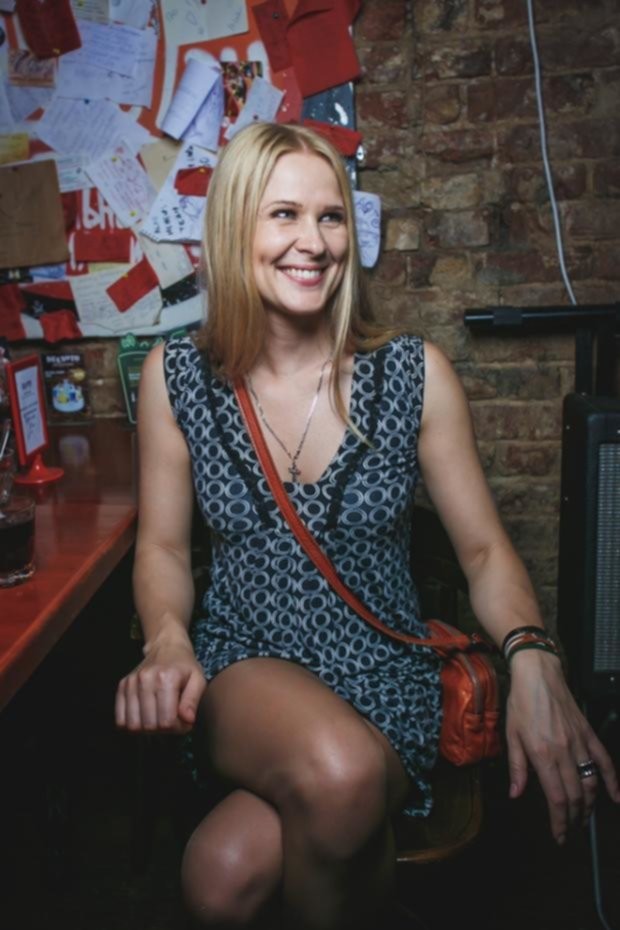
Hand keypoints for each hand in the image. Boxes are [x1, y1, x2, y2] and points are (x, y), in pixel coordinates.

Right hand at [115, 634, 205, 734]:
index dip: (177, 728)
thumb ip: (193, 701)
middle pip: (149, 725)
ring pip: (133, 725)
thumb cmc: (184, 666)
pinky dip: (133, 723)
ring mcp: (131, 683)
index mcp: (166, 678)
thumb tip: (187, 720)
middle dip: (163, 729)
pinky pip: (120, 719)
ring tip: (158, 717)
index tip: (182, 720)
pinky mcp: (122, 686)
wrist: (166, 647)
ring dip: (147, 729)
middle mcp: (145, 680)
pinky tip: (145, 716)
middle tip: (171, 719)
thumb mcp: (198, 679)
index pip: (167, 721)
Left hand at [505, 650, 619, 844]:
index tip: (560, 836)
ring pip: (590, 783)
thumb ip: (516, 767)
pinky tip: (615, 797)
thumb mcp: (511, 735)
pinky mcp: (588, 734)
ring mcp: (579, 743)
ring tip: (584, 819)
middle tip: (571, 831)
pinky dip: (612, 781)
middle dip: (574, 819)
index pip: (556, 798)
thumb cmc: (521, 703)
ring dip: (589, 805)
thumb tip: (516, 794)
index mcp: (542, 754)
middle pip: (575, 796)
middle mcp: (564, 752)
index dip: (560, 822)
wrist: (539, 674)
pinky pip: (604, 760)